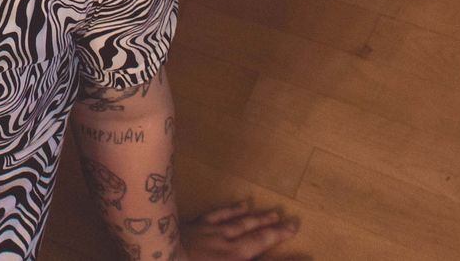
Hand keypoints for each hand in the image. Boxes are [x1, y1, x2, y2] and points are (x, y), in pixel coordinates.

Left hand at [174, 201, 298, 259]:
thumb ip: (247, 251)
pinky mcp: (194, 225)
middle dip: (274, 230)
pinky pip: (217, 214)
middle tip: (292, 222)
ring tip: (273, 212)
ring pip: (239, 222)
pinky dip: (231, 209)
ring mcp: (210, 232)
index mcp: (234, 258)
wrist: (157, 256)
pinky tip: (241, 204)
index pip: (263, 250)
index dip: (280, 244)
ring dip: (257, 217)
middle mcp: (227, 244)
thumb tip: (257, 249)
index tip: (302, 246)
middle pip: (255, 235)